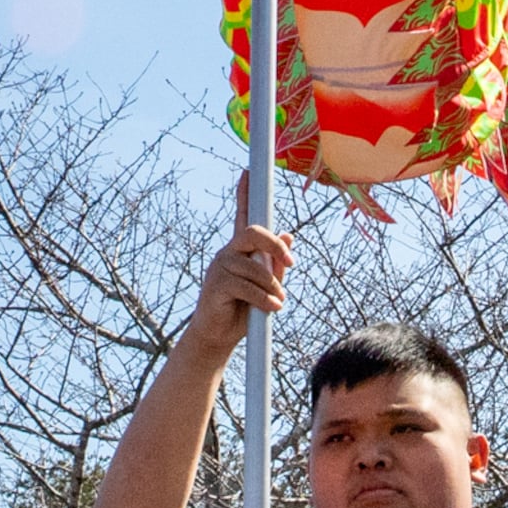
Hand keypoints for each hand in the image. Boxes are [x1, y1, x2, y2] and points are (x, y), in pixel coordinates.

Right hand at [181, 204, 293, 364]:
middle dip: (274, 246)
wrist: (219, 336)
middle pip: (252, 233)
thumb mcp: (266, 286)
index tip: (248, 172)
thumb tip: (289, 237)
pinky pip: (247, 286)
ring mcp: (220, 267)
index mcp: (240, 250)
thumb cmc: (243, 309)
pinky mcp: (216, 285)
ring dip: (272, 287)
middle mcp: (228, 253)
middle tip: (291, 264)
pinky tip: (272, 309)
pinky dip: (264, 299)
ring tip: (277, 302)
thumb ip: (276, 263)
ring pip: (255, 266)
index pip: (243, 215)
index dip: (245, 193)